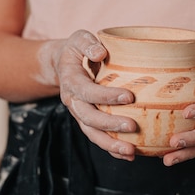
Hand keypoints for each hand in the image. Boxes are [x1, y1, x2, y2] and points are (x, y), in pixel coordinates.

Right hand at [54, 30, 137, 160]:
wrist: (63, 64)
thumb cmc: (77, 49)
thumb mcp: (79, 39)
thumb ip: (88, 43)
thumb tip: (101, 52)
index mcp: (71, 81)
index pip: (88, 92)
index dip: (107, 96)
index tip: (130, 96)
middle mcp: (73, 102)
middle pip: (88, 118)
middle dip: (110, 125)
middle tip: (132, 126)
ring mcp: (79, 114)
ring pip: (92, 134)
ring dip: (110, 145)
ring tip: (131, 152)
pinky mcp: (87, 122)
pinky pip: (97, 138)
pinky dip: (111, 149)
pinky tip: (129, 155)